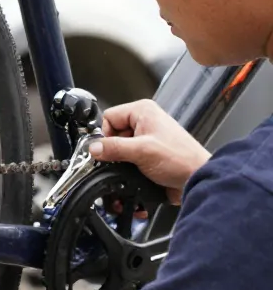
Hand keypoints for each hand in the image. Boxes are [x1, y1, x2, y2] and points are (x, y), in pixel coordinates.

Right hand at [88, 98, 209, 203]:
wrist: (196, 178)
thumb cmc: (181, 159)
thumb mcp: (141, 151)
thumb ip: (114, 148)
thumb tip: (93, 148)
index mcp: (143, 111)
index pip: (109, 117)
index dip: (107, 134)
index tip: (113, 148)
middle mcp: (145, 121)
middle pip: (112, 133)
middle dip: (115, 149)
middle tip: (127, 158)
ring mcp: (146, 137)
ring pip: (119, 147)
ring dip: (122, 159)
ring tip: (137, 165)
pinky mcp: (148, 152)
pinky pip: (128, 156)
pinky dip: (128, 165)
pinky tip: (138, 170)